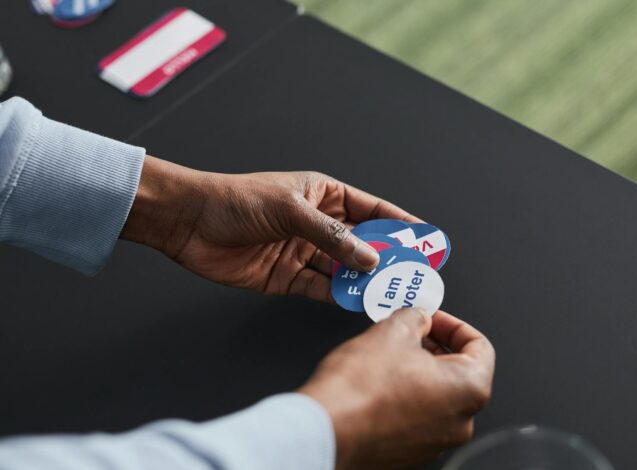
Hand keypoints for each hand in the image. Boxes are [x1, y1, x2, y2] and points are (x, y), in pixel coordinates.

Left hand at [120, 156, 419, 301]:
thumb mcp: (290, 209)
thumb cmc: (235, 200)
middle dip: (388, 259)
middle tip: (413, 274)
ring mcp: (304, 252)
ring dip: (365, 281)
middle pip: (363, 244)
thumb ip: (331, 237)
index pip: (372, 211)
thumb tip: (368, 258)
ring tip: (390, 294)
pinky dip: (339, 297)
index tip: (425, 239)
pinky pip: (322, 289)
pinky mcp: (288, 278)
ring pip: (345, 270)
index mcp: (324, 196)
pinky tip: (357, 304)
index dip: (400, 225)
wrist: (188, 224)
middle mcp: (318, 225)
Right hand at [300, 309, 495, 469]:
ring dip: (418, 370)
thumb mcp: (392, 330)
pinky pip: (417, 417)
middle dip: (433, 346)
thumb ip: (416, 317)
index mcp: (469, 389)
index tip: (432, 318)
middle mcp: (460, 422)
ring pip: (437, 395)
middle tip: (408, 330)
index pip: (480, 346)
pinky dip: (405, 396)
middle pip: (458, 371)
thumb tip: (418, 318)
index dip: (452, 324)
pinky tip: (379, 382)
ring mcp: (436, 442)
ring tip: (388, 353)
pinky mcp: (411, 452)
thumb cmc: (359, 390)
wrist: (326, 430)